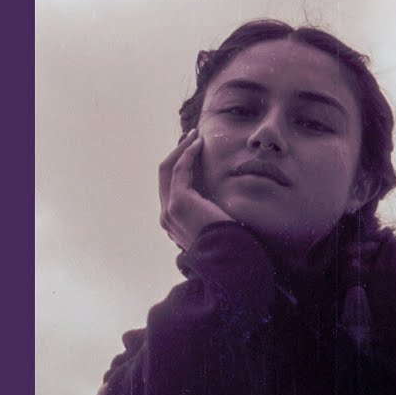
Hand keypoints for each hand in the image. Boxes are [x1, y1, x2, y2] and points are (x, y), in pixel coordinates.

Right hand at [158, 129, 234, 251]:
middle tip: (191, 137)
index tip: (192, 150)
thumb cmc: (230, 246)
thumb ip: (211, 215)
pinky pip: (179, 169)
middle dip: (176, 152)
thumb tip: (220, 205)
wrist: (230, 259)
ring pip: (168, 169)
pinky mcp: (178, 202)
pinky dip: (188, 153)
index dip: (179, 165)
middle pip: (164, 176)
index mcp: (173, 224)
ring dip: (181, 148)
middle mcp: (166, 217)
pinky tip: (199, 143)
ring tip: (195, 135)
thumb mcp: (217, 227)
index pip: (170, 188)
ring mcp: (169, 210)